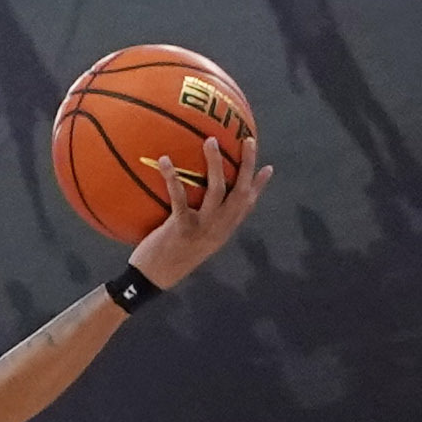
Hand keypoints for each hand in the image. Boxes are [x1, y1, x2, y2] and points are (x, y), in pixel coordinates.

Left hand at [121, 140, 274, 289]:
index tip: (268, 167)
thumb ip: (205, 222)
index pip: (247, 206)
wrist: (153, 281)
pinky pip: (179, 198)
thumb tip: (203, 202)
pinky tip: (165, 160)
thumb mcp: (196, 241)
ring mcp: (202, 228)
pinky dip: (172, 177)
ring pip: (217, 190)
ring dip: (215, 163)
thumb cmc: (170, 258)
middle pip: (241, 192)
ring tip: (211, 141)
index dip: (260, 186)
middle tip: (249, 140)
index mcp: (224, 231)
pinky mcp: (181, 228)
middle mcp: (219, 228)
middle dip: (247, 165)